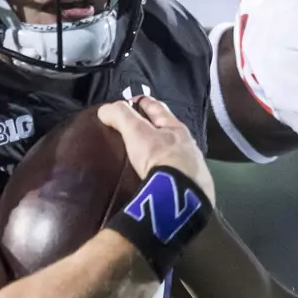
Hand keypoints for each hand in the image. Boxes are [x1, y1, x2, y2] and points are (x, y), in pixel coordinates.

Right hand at [97, 97, 215, 203]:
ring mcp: (193, 167)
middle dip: (153, 129)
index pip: (156, 107)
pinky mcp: (192, 187)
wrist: (182, 196)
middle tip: (134, 131)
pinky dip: (166, 172)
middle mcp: (188, 145)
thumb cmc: (160, 157)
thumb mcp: (136, 132)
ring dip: (160, 152)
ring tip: (143, 158)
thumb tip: (105, 110)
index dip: (141, 101)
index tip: (128, 102)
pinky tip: (157, 179)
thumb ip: (121, 117)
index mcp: (176, 128)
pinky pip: (176, 174)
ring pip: (174, 153)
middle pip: (168, 131)